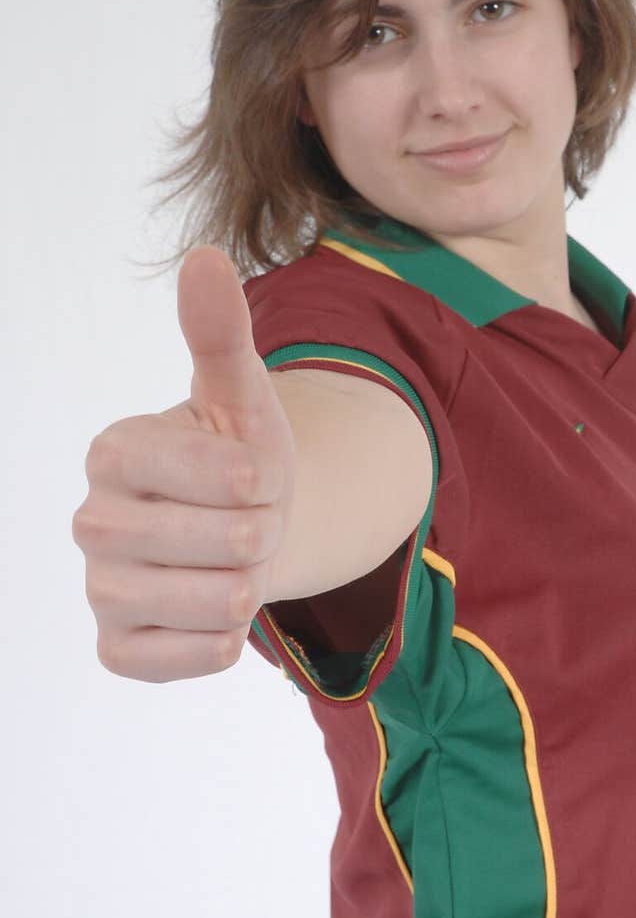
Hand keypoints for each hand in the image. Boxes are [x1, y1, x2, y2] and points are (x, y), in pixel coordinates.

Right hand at [72, 246, 296, 681]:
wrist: (246, 527)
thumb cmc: (240, 456)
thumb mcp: (242, 394)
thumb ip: (221, 333)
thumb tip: (205, 257)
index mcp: (115, 450)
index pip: (201, 471)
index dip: (253, 477)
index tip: (256, 472)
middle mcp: (92, 520)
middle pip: (216, 543)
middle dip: (260, 532)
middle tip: (248, 520)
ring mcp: (99, 588)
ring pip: (210, 603)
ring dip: (250, 585)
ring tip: (237, 561)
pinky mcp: (115, 647)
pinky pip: (181, 660)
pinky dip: (220, 641)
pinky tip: (218, 612)